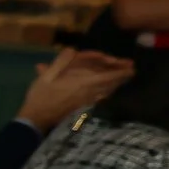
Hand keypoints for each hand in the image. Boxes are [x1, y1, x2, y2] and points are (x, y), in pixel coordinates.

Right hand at [16, 48, 134, 129]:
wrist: (36, 119)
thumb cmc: (41, 97)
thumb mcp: (46, 76)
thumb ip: (60, 62)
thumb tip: (72, 49)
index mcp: (82, 84)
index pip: (107, 77)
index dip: (121, 72)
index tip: (132, 68)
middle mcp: (89, 93)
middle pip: (111, 85)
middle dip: (122, 77)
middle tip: (131, 71)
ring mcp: (87, 102)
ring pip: (107, 92)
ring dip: (116, 85)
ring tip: (123, 78)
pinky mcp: (84, 108)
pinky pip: (100, 99)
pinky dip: (107, 93)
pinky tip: (107, 91)